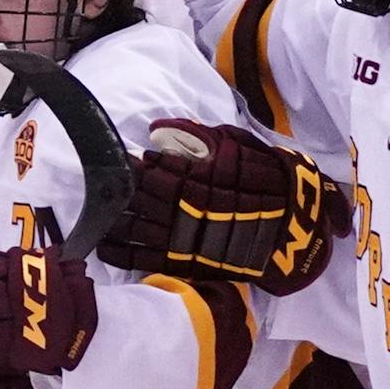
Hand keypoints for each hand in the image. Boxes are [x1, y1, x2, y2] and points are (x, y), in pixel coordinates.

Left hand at [98, 120, 351, 292]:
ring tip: (94, 213)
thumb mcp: (239, 146)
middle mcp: (186, 205)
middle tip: (98, 182)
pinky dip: (121, 253)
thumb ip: (198, 137)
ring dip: (111, 220)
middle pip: (139, 196)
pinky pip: (145, 259)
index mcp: (198, 175)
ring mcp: (184, 236)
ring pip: (136, 228)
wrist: (295, 229)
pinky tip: (103, 246)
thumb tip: (157, 126)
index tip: (118, 159)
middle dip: (118, 190)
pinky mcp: (186, 261)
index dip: (133, 165)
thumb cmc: (269, 182)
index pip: (154, 168)